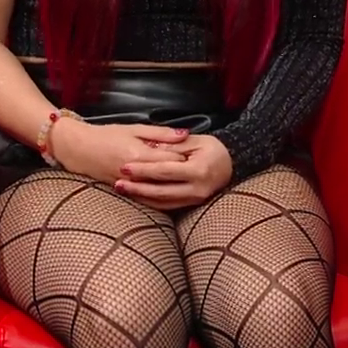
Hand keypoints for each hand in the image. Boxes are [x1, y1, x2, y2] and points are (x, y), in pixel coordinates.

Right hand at [47, 120, 190, 185]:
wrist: (79, 149)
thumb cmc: (107, 135)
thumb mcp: (134, 129)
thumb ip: (161, 133)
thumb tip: (185, 134)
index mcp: (139, 154)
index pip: (171, 161)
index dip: (186, 159)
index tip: (197, 156)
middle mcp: (134, 173)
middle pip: (167, 178)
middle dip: (182, 175)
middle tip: (196, 171)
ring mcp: (128, 185)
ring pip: (158, 192)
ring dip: (173, 189)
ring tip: (187, 183)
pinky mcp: (123, 192)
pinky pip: (146, 199)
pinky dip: (159, 198)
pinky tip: (170, 196)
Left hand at [114, 134, 233, 209]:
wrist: (230, 165)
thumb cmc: (211, 149)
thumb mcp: (195, 140)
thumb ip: (173, 144)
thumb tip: (150, 148)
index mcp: (198, 170)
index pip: (164, 171)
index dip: (143, 170)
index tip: (124, 167)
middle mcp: (197, 189)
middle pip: (160, 191)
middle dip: (137, 188)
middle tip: (117, 182)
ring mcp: (194, 200)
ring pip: (162, 202)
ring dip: (140, 197)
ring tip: (122, 189)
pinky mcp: (190, 205)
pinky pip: (167, 206)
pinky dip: (150, 202)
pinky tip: (136, 196)